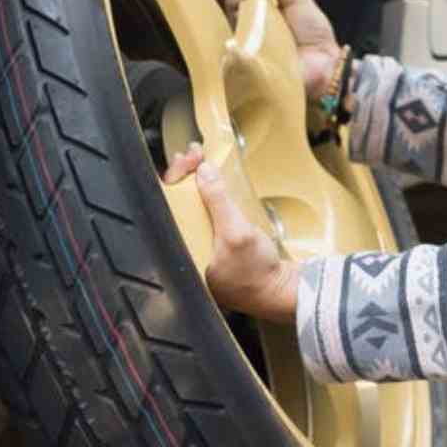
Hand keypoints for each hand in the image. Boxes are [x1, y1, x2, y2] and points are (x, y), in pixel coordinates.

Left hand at [162, 143, 298, 321]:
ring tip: (196, 161)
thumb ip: (218, 201)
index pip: (166, 205)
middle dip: (183, 174)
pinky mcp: (215, 248)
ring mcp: (200, 249)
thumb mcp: (237, 232)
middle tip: (194, 153)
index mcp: (181, 249)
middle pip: (175, 204)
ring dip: (194, 183)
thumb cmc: (257, 272)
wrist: (280, 293)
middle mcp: (186, 250)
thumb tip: (202, 171)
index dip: (175, 176)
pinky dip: (205, 197)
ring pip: (188, 209)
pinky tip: (209, 186)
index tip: (189, 157)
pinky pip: (203, 217)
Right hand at [218, 0, 343, 99]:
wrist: (324, 62)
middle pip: (231, 0)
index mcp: (261, 7)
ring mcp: (246, 41)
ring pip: (230, 18)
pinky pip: (234, 43)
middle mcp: (249, 22)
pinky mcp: (248, 59)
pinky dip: (236, 26)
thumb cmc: (313, 32)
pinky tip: (241, 15)